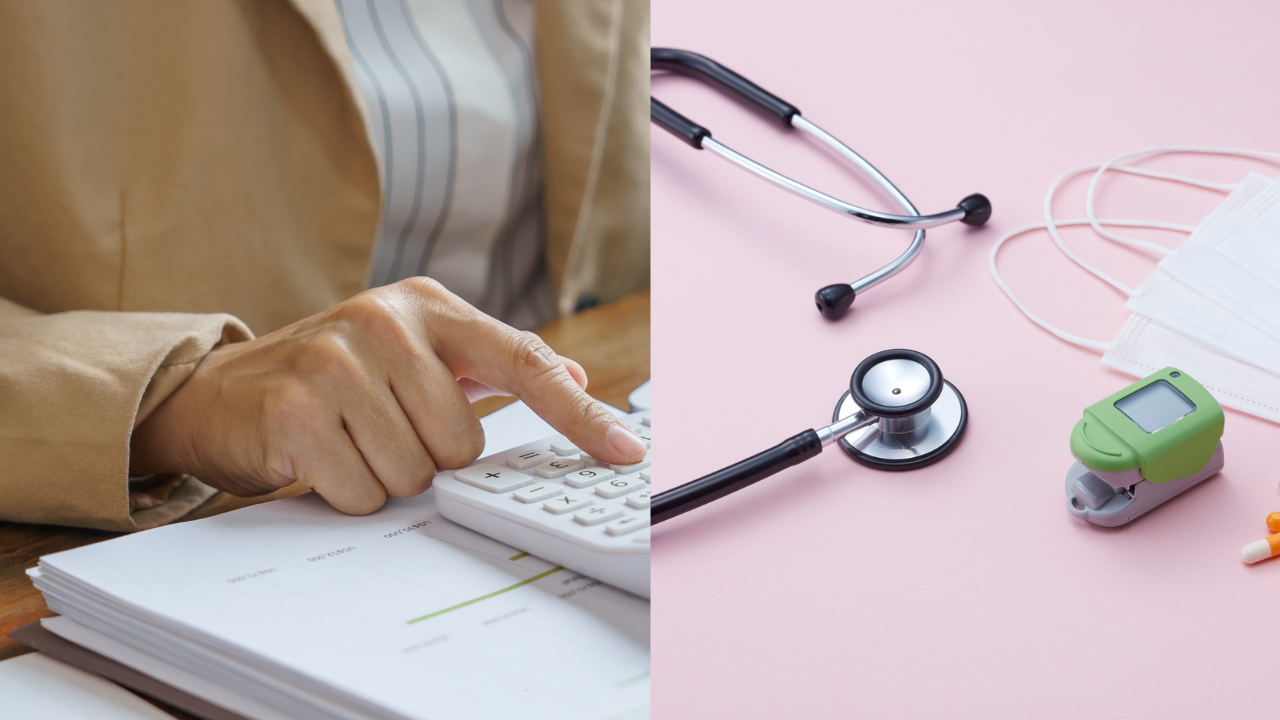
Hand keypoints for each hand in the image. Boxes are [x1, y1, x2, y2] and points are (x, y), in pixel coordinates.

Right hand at [129, 278, 647, 513]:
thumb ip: (492, 366)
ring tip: (348, 440)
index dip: (579, 412)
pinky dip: (346, 492)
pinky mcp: (296, 408)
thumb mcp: (412, 354)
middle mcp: (385, 321)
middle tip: (382, 432)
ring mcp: (336, 360)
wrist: (220, 392)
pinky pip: (362, 491)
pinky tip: (319, 457)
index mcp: (428, 306)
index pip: (524, 360)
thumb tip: (577, 378)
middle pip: (463, 442)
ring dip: (384, 476)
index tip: (625, 449)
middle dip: (428, 457)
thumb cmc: (331, 377)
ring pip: (415, 473)